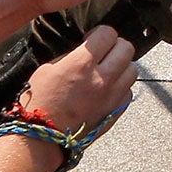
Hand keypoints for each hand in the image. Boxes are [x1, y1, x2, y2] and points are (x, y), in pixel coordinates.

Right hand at [23, 24, 137, 136]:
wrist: (42, 138)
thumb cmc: (39, 103)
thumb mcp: (48, 69)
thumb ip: (72, 55)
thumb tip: (85, 49)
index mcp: (82, 64)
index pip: (108, 34)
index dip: (100, 33)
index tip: (92, 38)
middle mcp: (102, 78)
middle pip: (126, 48)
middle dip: (114, 46)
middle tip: (103, 52)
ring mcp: (112, 96)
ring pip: (132, 69)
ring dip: (121, 66)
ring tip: (107, 70)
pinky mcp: (115, 112)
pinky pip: (128, 91)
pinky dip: (121, 87)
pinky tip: (107, 89)